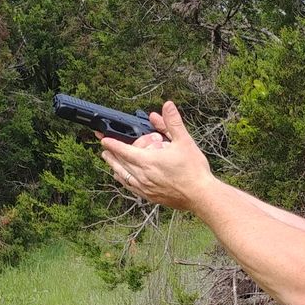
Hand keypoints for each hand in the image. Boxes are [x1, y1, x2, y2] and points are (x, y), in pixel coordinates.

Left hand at [98, 101, 213, 211]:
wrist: (201, 195)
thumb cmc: (194, 171)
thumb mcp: (184, 141)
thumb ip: (172, 123)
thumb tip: (166, 106)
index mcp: (149, 161)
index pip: (124, 150)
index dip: (112, 144)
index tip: (104, 139)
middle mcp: (143, 175)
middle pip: (120, 164)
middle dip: (111, 155)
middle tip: (104, 149)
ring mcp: (145, 188)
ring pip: (123, 176)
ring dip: (115, 167)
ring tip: (109, 162)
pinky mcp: (150, 197)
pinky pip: (131, 188)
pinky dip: (124, 181)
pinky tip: (123, 179)